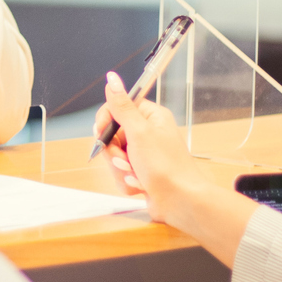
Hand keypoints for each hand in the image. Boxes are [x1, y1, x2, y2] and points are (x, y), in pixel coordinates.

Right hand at [94, 72, 196, 214]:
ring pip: (114, 157)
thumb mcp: (139, 132)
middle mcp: (148, 134)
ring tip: (136, 174)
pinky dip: (127, 181)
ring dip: (120, 169)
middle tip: (125, 159)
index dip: (106, 121)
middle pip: (112, 135)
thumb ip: (122, 106)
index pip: (117, 108)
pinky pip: (120, 174)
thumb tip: (112, 79)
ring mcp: (143, 155)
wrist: (180, 201)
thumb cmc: (167, 167)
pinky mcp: (140, 172)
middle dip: (114, 152)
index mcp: (151, 117)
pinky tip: (140, 184)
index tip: (101, 132)